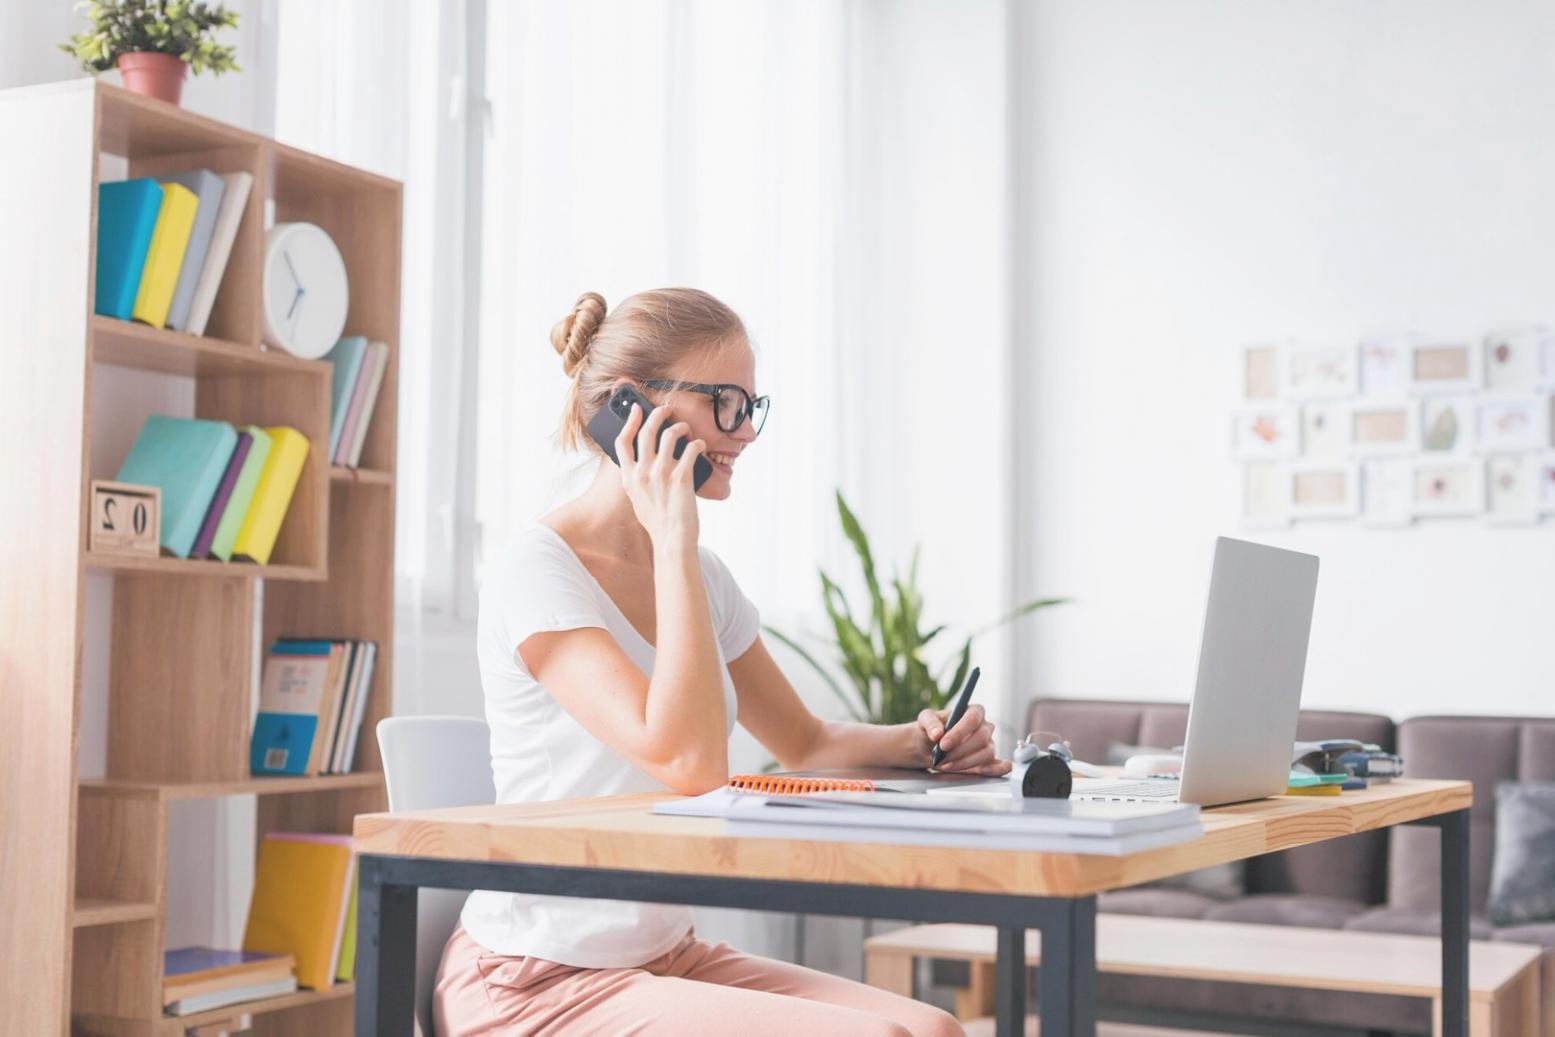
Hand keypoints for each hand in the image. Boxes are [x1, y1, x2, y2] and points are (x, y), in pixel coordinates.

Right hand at [615, 401, 705, 550]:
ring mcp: (661, 474)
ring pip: (670, 434)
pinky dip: (698, 444)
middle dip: (658, 414)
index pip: (622, 442)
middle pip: (646, 431)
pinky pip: (691, 449)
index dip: (628, 422)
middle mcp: (642, 472)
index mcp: (629, 478)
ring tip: (686, 429)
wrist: (672, 540)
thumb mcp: (637, 499)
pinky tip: (700, 446)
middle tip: (667, 409)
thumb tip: (642, 462)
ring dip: (680, 427)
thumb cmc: (657, 522)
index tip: (636, 410)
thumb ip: (636, 479)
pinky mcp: (681, 477)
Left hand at [916, 703, 1010, 775]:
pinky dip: (996, 769)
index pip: (973, 718)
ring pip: (987, 753)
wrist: (928, 747)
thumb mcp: (924, 720)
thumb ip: (930, 722)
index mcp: (972, 711)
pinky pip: (1001, 765)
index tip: (943, 744)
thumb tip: (937, 733)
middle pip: (981, 737)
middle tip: (941, 758)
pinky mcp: (989, 761)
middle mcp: (984, 727)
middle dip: (959, 751)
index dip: (959, 732)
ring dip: (965, 763)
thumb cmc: (931, 730)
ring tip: (946, 766)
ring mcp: (988, 744)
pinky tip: (984, 771)